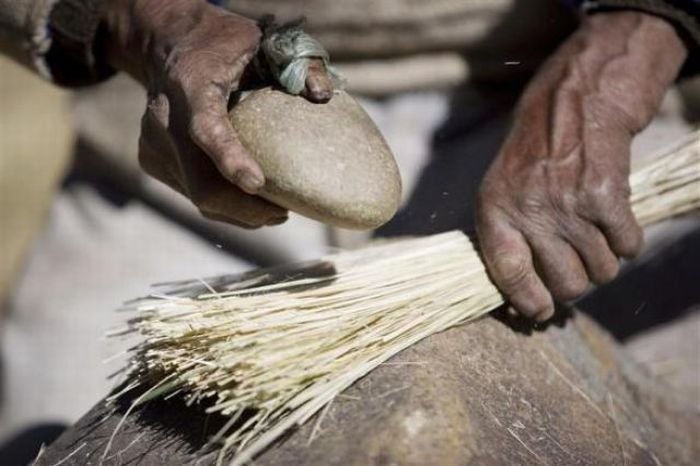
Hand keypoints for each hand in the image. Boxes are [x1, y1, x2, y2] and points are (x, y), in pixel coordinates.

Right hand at [101, 0, 332, 226]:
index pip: (206, 128)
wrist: (168, 43)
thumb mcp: (262, 40)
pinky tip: (243, 196)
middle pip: (201, 183)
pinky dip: (220, 203)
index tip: (258, 183)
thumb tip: (323, 95)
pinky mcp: (150, 159)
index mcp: (190, 83)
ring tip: (272, 209)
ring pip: (197, 197)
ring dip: (236, 212)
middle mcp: (164, 116)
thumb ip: (296, 63)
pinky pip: (190, 194)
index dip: (230, 160)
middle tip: (282, 214)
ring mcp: (152, 142)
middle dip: (244, 209)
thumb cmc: (224, 44)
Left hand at [476, 12, 686, 319]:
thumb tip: (521, 300)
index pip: (509, 274)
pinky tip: (614, 221)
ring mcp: (569, 205)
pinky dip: (628, 241)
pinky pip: (628, 247)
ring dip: (603, 263)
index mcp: (495, 210)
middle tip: (574, 267)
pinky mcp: (607, 197)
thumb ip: (507, 238)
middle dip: (574, 284)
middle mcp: (530, 211)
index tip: (540, 312)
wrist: (574, 101)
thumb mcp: (500, 189)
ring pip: (601, 271)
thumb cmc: (533, 155)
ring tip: (592, 237)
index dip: (527, 302)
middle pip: (566, 284)